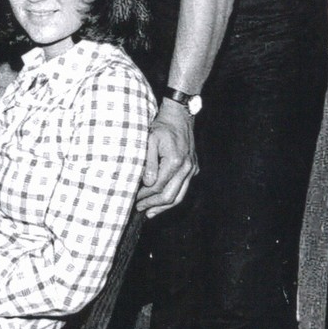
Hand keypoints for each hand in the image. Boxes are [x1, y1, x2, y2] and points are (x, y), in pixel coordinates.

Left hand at [136, 100, 198, 217]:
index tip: (133, 198)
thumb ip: (149, 163)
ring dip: (163, 206)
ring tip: (150, 213)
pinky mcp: (193, 169)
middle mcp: (186, 168)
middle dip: (153, 205)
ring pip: (179, 196)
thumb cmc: (162, 126)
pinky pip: (183, 189)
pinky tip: (161, 202)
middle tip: (139, 208)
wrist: (180, 115)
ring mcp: (192, 169)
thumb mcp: (150, 140)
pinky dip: (172, 197)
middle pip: (170, 196)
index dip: (145, 195)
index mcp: (175, 161)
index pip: (158, 186)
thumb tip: (148, 183)